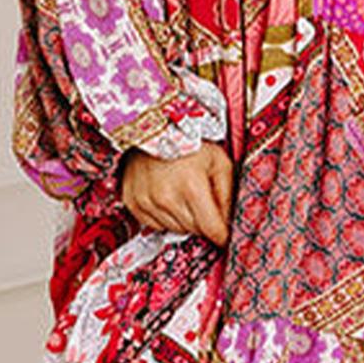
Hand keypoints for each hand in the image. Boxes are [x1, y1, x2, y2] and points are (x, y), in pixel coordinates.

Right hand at [119, 142, 234, 247]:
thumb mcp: (219, 161)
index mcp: (191, 187)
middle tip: (202, 199)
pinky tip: (166, 196)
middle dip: (203, 221)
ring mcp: (146, 201)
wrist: (152, 130)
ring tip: (182, 193)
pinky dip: (164, 216)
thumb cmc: (188, 143)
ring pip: (175, 229)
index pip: (212, 230)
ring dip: (183, 218)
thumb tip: (230, 223)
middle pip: (195, 231)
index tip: (224, 231)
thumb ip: (228, 194)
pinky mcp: (133, 202)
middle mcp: (166, 197)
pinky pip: (155, 225)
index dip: (222, 233)